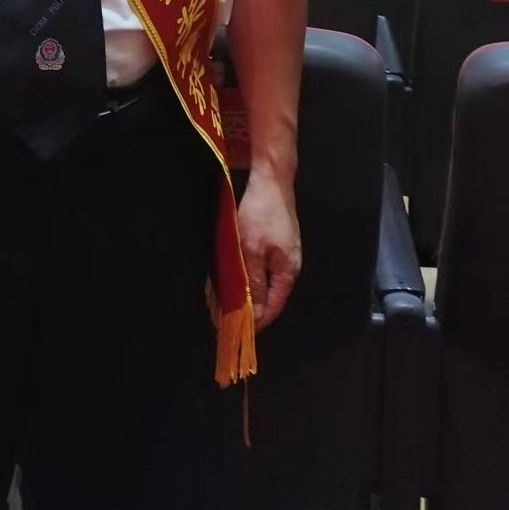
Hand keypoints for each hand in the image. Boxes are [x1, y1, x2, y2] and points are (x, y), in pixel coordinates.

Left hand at [237, 169, 301, 330]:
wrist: (271, 179)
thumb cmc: (262, 213)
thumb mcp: (252, 251)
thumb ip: (254, 283)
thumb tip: (257, 314)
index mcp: (287, 272)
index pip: (273, 308)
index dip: (255, 322)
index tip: (234, 330)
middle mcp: (288, 265)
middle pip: (267, 295)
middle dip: (245, 305)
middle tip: (221, 313)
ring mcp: (282, 252)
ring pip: (261, 279)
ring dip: (243, 288)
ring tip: (222, 295)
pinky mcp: (275, 242)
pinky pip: (260, 265)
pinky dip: (245, 272)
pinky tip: (231, 272)